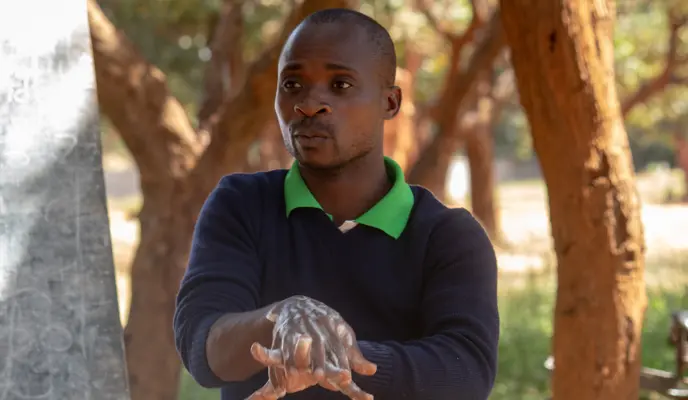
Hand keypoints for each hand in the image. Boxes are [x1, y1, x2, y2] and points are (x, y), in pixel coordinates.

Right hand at [248, 296, 376, 398]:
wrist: (299, 304)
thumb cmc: (327, 324)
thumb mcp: (342, 334)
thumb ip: (354, 355)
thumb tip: (372, 371)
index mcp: (334, 328)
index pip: (338, 348)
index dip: (340, 362)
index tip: (345, 377)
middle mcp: (317, 327)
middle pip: (318, 346)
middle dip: (318, 360)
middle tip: (319, 376)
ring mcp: (299, 327)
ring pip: (298, 344)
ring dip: (298, 358)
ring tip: (297, 372)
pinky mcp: (284, 330)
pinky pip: (282, 344)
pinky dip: (282, 356)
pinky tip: (284, 368)